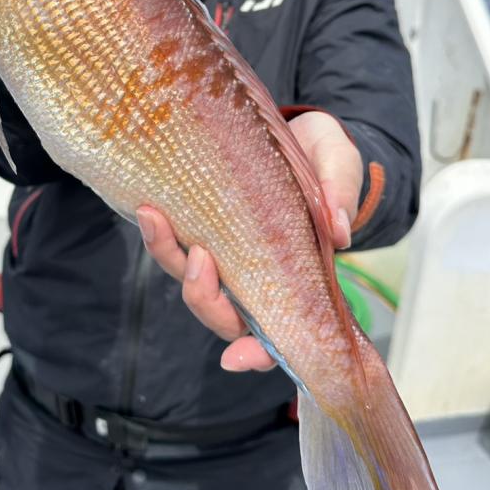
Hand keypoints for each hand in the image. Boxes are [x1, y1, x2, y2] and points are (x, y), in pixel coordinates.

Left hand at [136, 110, 362, 371]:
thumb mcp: (340, 167)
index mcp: (295, 279)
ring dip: (169, 255)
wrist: (299, 131)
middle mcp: (254, 276)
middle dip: (203, 297)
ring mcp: (224, 254)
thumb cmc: (325, 160)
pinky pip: (175, 242)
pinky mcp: (200, 224)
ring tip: (155, 218)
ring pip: (190, 279)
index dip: (256, 355)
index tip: (237, 357)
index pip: (276, 334)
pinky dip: (160, 232)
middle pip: (220, 313)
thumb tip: (340, 231)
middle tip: (201, 259)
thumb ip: (341, 195)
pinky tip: (149, 208)